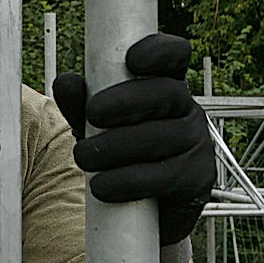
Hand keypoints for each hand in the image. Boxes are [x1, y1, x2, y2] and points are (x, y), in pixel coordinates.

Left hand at [53, 34, 215, 246]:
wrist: (142, 211)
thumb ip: (79, 103)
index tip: (132, 60)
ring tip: (84, 157)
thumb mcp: (95, 125)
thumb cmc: (120, 153)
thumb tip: (65, 81)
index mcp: (166, 85)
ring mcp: (198, 143)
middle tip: (92, 113)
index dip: (160, 51)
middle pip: (166, 92)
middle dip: (126, 100)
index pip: (175, 55)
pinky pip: (164, 177)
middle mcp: (188, 109)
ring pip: (161, 136)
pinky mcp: (198, 179)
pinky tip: (102, 186)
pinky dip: (127, 181)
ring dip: (116, 146)